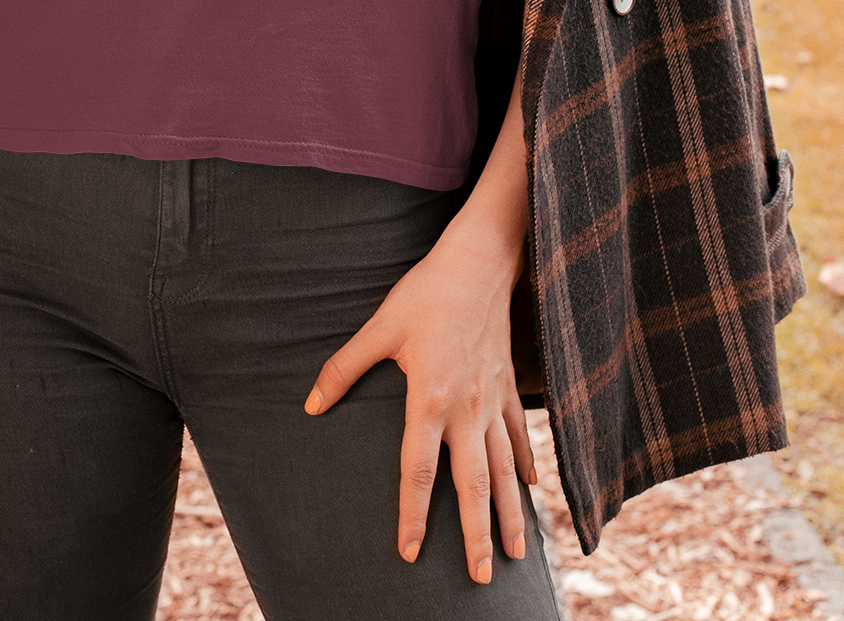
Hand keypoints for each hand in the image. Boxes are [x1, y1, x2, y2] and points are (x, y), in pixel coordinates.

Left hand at [303, 223, 536, 583]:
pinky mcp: (508, 388)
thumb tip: (311, 405)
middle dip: (475, 536)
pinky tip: (532, 492)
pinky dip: (527, 467)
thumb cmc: (424, 294)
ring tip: (516, 556)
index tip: (408, 552)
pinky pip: (520, 438)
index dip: (411, 515)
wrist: (478, 263)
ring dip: (510, 515)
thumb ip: (344, 369)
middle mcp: (465, 410)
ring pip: (504, 472)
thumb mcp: (378, 328)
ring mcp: (492, 402)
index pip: (417, 471)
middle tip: (480, 580)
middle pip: (472, 486)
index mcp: (428, 400)